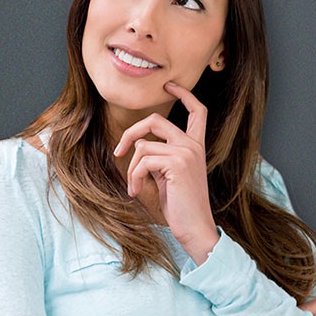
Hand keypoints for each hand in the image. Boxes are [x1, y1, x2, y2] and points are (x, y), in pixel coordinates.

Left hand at [113, 81, 218, 264]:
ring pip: (142, 145)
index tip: (169, 86)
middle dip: (131, 132)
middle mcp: (193, 145)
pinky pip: (141, 161)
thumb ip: (159, 156)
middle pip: (155, 119)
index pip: (197, 111)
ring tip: (134, 186)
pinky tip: (137, 192)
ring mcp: (186, 153)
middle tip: (118, 151)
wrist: (195, 229)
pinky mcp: (177, 164)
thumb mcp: (169, 175)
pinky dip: (133, 177)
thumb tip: (138, 146)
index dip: (184, 94)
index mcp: (196, 146)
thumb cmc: (180, 206)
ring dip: (130, 168)